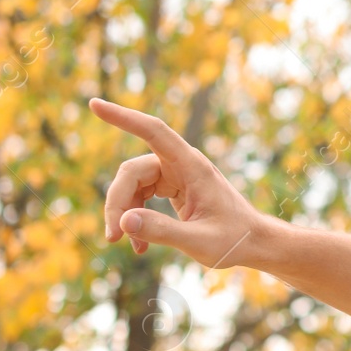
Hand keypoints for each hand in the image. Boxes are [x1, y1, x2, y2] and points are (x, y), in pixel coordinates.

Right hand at [91, 98, 263, 269]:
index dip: (124, 118)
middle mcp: (182, 165)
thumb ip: (162, 231)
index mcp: (192, 166)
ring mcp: (176, 176)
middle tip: (112, 238)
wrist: (255, 244)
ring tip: (126, 244)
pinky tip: (139, 246)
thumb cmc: (235, 240)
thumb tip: (123, 221)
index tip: (95, 104)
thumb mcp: (199, 241)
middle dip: (117, 202)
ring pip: (133, 185)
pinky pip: (141, 197)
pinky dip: (136, 219)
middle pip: (132, 172)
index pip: (154, 132)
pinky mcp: (173, 189)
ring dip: (124, 213)